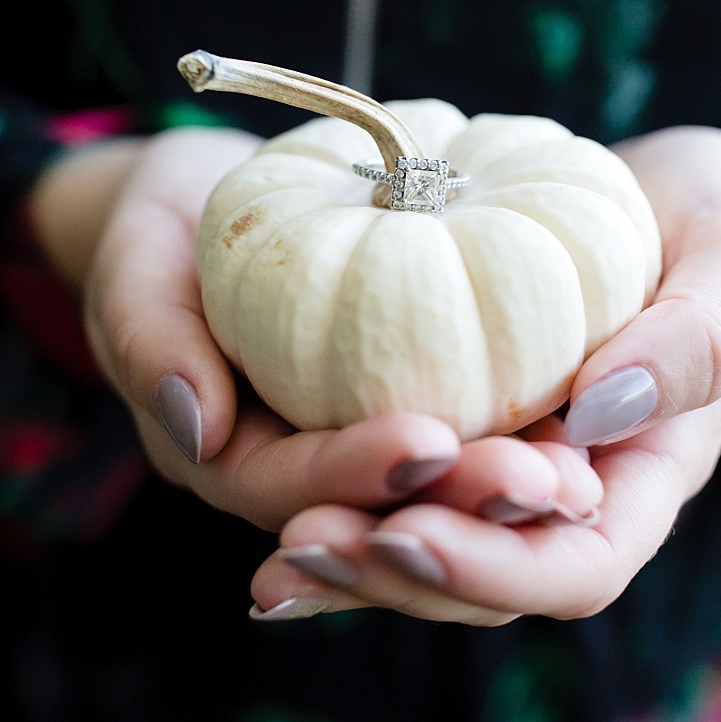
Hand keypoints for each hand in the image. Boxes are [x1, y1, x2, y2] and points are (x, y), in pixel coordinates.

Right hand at [34, 126, 596, 531]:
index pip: (292, 490)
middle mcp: (303, 471)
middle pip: (381, 513)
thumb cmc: (155, 232)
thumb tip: (199, 428)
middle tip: (539, 480)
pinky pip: (466, 433)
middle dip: (457, 506)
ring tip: (575, 475)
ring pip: (435, 495)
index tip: (426, 442)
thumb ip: (150, 340)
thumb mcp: (132, 268)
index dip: (355, 473)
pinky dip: (517, 437)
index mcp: (229, 459)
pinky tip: (588, 420)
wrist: (198, 208)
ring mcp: (357, 441)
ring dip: (502, 492)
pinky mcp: (408, 403)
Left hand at [246, 127, 720, 622]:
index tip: (406, 533)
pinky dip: (340, 507)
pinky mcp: (462, 427)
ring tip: (274, 558)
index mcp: (646, 477)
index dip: (492, 567)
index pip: (578, 567)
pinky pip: (399, 486)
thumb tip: (597, 416)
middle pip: (485, 582)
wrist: (677, 203)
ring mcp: (511, 466)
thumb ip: (699, 340)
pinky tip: (271, 524)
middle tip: (302, 547)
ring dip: (353, 562)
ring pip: (432, 547)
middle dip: (394, 578)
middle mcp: (572, 494)